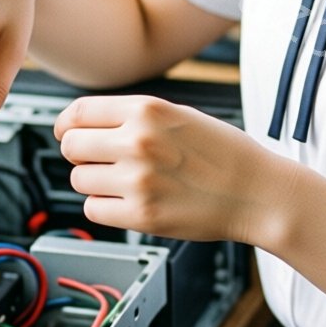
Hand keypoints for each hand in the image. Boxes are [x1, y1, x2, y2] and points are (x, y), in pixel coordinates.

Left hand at [53, 94, 290, 247]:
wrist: (258, 192)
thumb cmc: (225, 154)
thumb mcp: (179, 115)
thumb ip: (133, 116)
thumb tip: (84, 124)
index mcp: (147, 110)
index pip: (78, 113)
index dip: (67, 124)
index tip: (67, 132)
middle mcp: (138, 142)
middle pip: (71, 146)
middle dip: (80, 153)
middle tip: (100, 160)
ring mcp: (138, 180)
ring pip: (79, 179)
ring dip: (94, 181)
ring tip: (124, 181)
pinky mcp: (142, 215)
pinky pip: (94, 209)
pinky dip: (105, 206)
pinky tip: (129, 201)